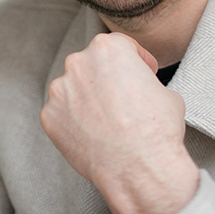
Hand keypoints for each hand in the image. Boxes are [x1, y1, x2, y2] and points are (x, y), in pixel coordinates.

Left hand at [39, 33, 199, 213]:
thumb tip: (140, 88)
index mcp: (108, 47)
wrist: (139, 168)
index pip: (119, 45)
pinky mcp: (49, 116)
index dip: (134, 60)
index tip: (140, 74)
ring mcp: (60, 90)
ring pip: (73, 88)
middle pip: (91, 63)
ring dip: (86, 98)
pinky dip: (74, 122)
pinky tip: (92, 135)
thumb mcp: (165, 91)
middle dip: (105, 78)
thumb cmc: (157, 128)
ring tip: (106, 121)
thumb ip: (143, 80)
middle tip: (121, 100)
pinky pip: (62, 114)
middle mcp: (79, 62)